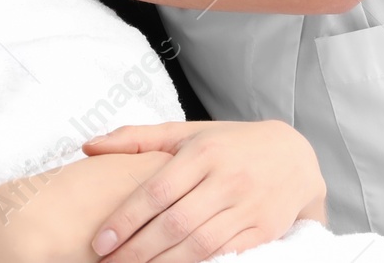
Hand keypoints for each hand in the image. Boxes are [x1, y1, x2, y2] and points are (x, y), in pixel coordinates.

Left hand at [79, 120, 328, 261]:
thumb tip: (88, 145)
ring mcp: (248, 207)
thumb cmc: (229, 144)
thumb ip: (137, 139)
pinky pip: (226, 255)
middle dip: (138, 249)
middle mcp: (227, 178)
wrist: (294, 157)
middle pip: (175, 223)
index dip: (125, 219)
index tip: (100, 241)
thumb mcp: (186, 133)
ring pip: (200, 245)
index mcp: (203, 151)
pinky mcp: (264, 231)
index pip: (156, 191)